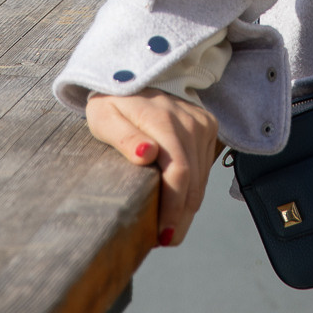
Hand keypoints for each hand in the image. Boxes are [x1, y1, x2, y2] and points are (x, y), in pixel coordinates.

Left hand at [86, 89, 220, 246]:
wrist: (133, 72)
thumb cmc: (112, 100)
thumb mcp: (104, 118)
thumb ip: (124, 138)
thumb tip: (147, 155)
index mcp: (163, 120)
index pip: (179, 172)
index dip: (173, 208)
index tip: (162, 236)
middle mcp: (189, 121)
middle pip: (194, 181)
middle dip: (181, 217)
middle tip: (165, 240)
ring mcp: (201, 122)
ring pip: (202, 178)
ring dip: (188, 207)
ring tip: (169, 227)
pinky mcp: (207, 125)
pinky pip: (205, 166)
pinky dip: (193, 188)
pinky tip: (177, 201)